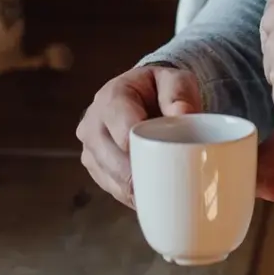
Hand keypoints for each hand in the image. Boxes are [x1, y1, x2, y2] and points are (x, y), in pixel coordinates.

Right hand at [76, 64, 201, 207]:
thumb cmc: (160, 87)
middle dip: (142, 174)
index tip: (166, 161)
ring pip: (111, 179)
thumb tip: (183, 115)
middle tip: (170, 184)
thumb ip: (179, 93)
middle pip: (114, 160)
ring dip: (137, 188)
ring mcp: (90, 146)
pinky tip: (150, 194)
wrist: (142, 93)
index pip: (123, 130)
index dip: (144, 150)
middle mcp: (93, 122)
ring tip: (164, 191)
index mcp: (111, 97)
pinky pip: (110, 187)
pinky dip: (131, 194)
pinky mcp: (93, 165)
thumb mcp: (175, 79)